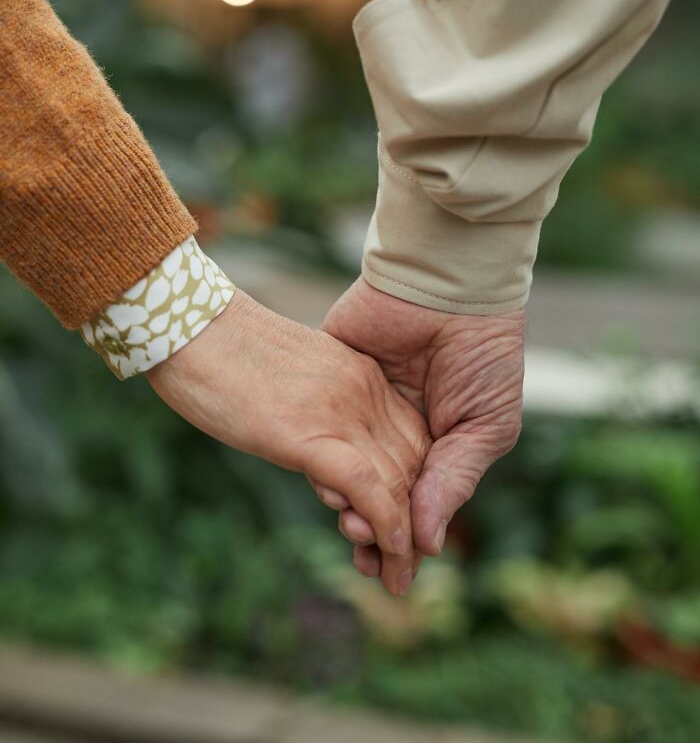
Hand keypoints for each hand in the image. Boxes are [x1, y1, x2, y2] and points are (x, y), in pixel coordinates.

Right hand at [147, 290, 430, 595]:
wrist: (187, 326)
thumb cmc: (223, 354)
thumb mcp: (289, 383)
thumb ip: (318, 413)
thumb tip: (322, 456)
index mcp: (359, 373)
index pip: (411, 438)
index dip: (414, 488)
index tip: (403, 529)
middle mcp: (363, 390)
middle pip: (412, 464)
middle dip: (413, 522)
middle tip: (402, 567)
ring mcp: (339, 409)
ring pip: (397, 481)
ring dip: (402, 538)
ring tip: (396, 577)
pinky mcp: (308, 432)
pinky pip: (366, 485)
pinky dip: (385, 524)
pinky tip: (389, 552)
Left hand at [323, 278, 523, 578]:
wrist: (448, 286)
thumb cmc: (481, 355)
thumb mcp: (486, 424)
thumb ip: (453, 481)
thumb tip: (427, 544)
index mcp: (437, 444)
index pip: (413, 504)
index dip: (402, 539)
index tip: (393, 575)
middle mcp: (395, 431)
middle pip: (373, 494)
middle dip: (368, 531)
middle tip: (363, 556)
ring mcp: (360, 406)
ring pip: (341, 468)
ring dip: (342, 501)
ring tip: (348, 522)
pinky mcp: (332, 378)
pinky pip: (319, 427)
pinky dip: (321, 457)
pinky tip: (327, 481)